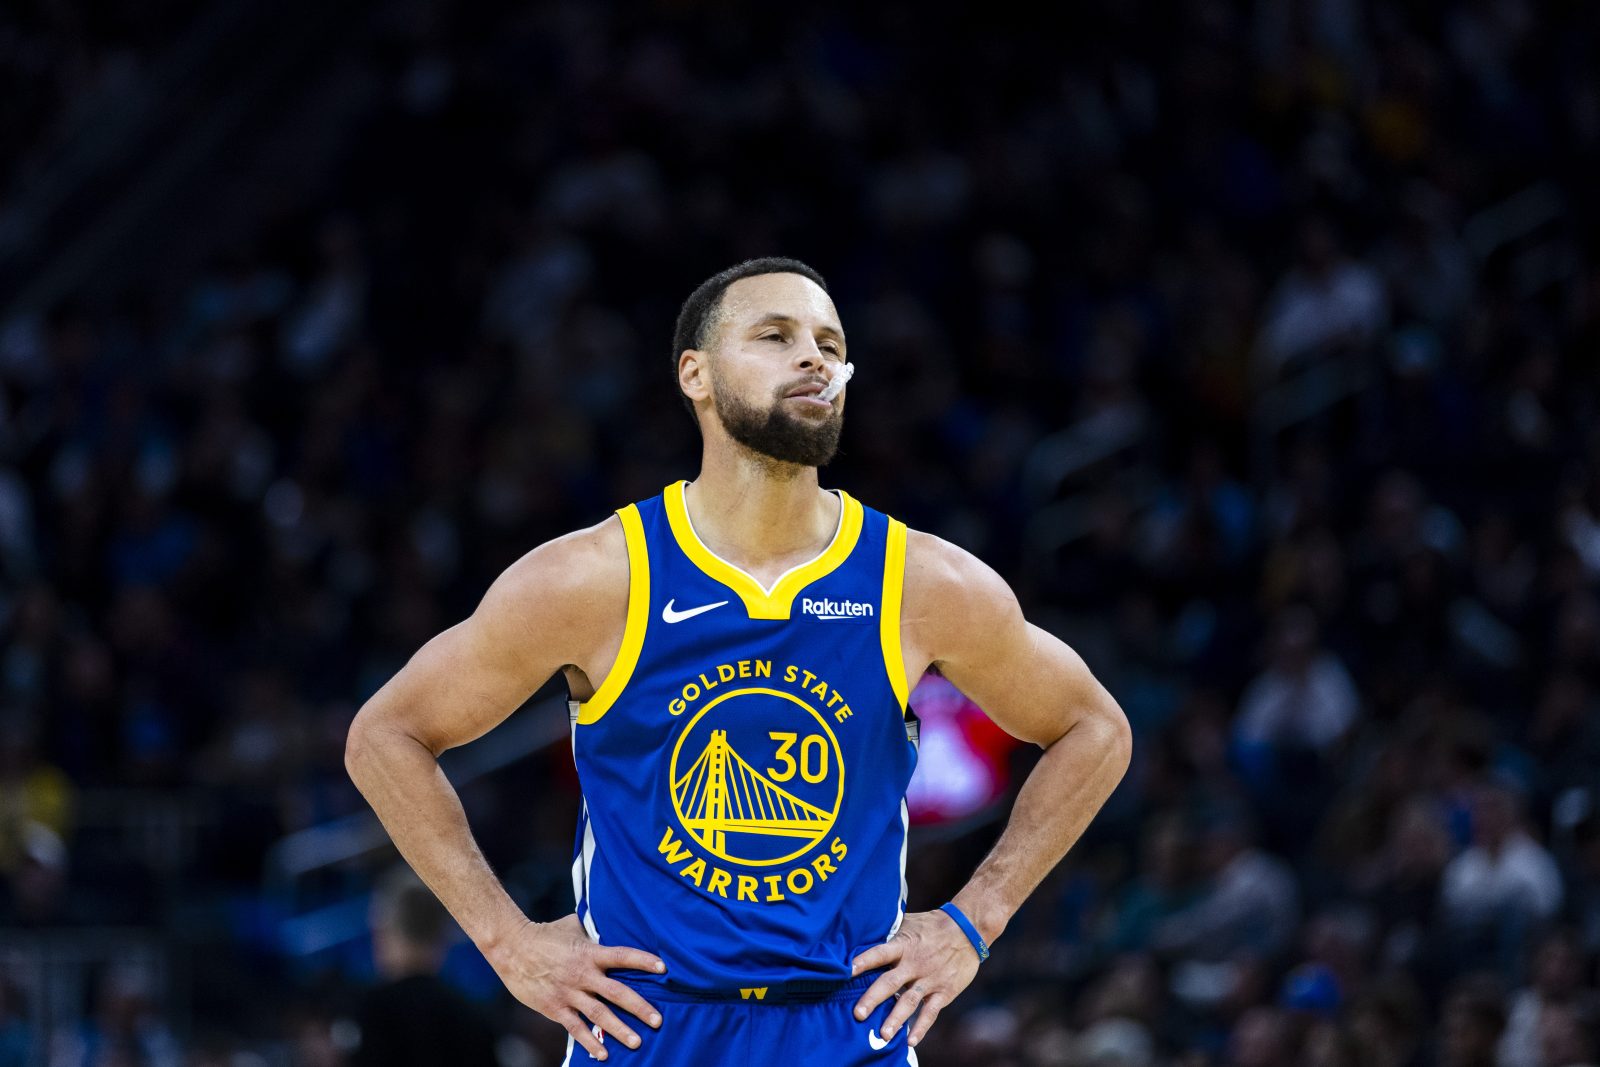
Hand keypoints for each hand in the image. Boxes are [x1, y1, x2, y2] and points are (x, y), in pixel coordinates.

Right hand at [487, 913, 665, 1060]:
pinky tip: (602, 1054)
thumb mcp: (572, 926)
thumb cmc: (544, 934)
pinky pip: (575, 1028)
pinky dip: (589, 1042)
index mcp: (589, 953)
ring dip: (619, 1030)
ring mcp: (569, 993)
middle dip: (639, 1007)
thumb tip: (607, 922)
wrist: (512, 948)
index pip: (622, 956)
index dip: (643, 961)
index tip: (663, 968)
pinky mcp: (555, 1008)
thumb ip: (592, 930)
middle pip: (617, 993)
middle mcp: (583, 975)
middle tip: (658, 1020)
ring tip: (636, 1042)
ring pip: (599, 1014)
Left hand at [849, 909, 982, 1046]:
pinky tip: (910, 1041)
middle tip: (858, 1014)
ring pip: (909, 1001)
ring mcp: (930, 979)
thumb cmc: (932, 925)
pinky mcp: (944, 991)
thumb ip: (889, 933)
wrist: (967, 929)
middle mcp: (914, 963)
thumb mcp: (909, 922)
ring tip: (883, 1035)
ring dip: (895, 1018)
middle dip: (873, 999)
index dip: (864, 961)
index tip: (847, 971)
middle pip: (890, 982)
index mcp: (904, 945)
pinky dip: (921, 1027)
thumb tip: (862, 934)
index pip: (880, 953)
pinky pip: (931, 1012)